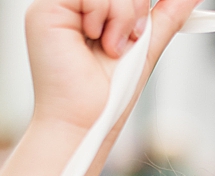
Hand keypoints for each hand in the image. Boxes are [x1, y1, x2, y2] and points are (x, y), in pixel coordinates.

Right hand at [26, 0, 201, 138]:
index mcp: (90, 7)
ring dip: (123, 17)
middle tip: (128, 40)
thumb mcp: (147, 45)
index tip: (143, 28)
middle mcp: (72, 3)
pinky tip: (96, 41)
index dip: (138, 4)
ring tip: (111, 47)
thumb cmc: (109, 97)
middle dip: (134, 9)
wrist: (88, 124)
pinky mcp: (45, 9)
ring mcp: (57, 4)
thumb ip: (168, 12)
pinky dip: (106, 17)